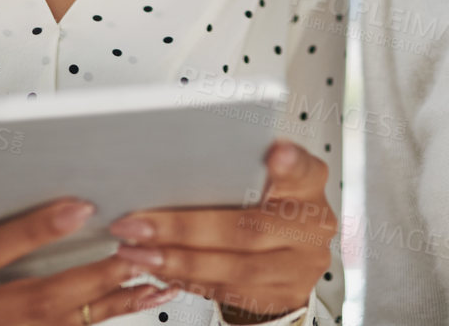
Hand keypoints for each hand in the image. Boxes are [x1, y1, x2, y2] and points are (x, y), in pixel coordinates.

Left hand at [106, 140, 336, 322]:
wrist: (290, 254)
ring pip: (233, 267)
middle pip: (248, 228)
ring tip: (137, 252)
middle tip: (140, 224)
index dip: (289, 163)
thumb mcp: (265, 176)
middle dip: (185, 229)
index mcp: (308, 184)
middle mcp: (310, 226)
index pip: (302, 170)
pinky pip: (227, 290)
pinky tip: (160, 268)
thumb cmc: (269, 204)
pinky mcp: (280, 295)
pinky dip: (188, 279)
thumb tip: (182, 154)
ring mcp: (298, 266)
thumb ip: (240, 167)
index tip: (275, 153)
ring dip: (177, 261)